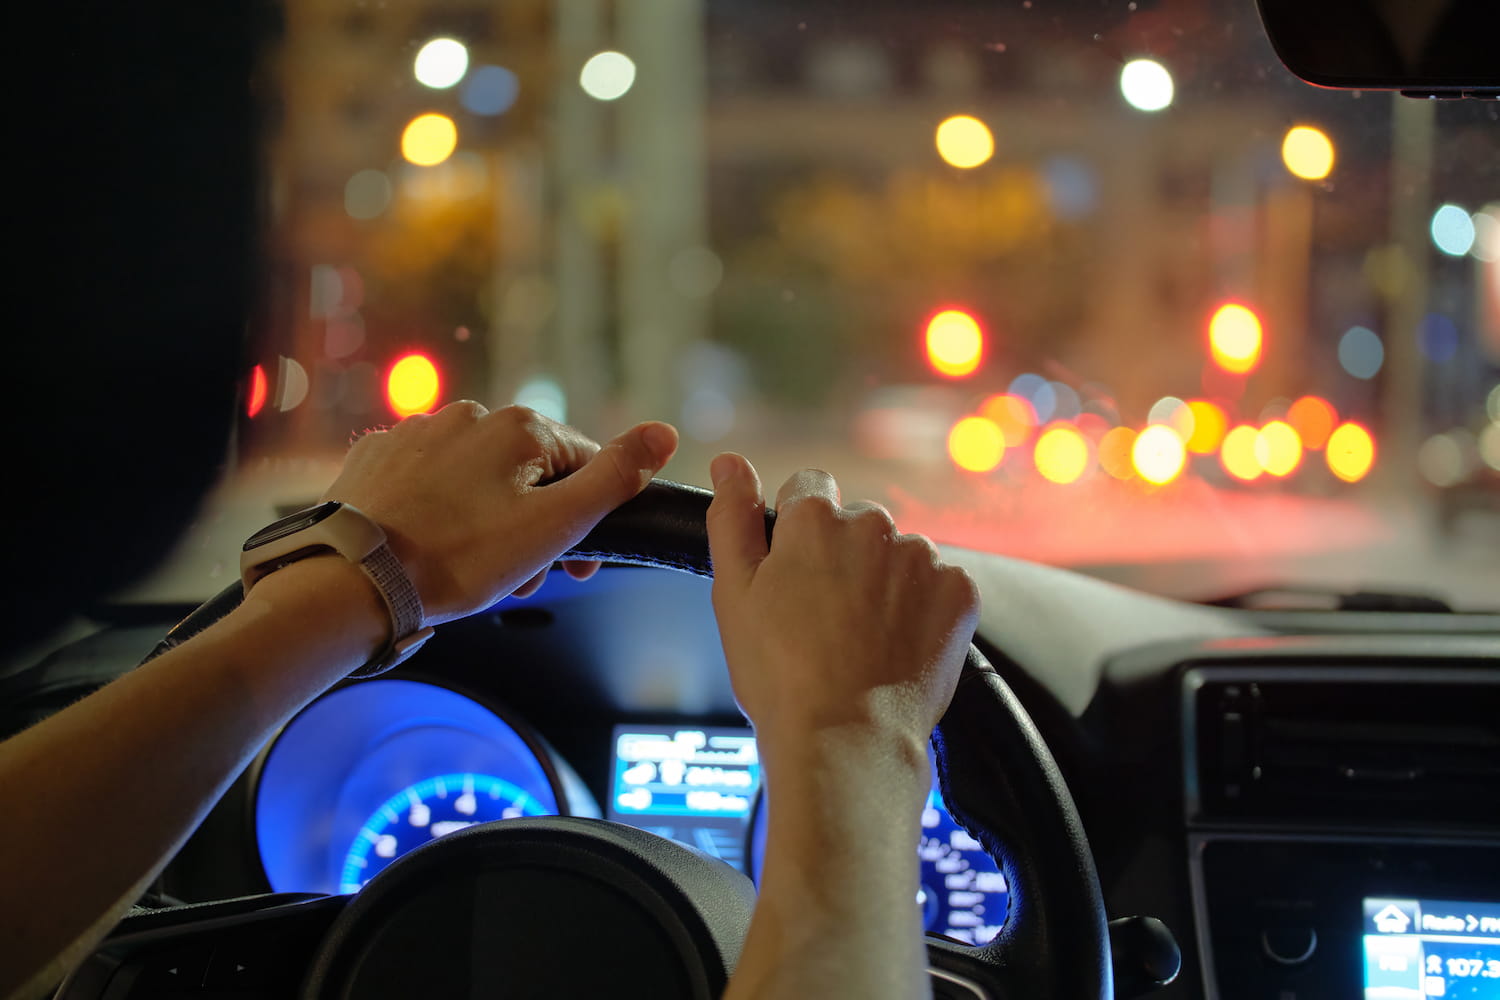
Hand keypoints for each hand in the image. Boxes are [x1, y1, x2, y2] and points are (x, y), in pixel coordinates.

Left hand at [321, 402, 677, 623]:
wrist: (354, 578)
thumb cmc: (457, 559)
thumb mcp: (555, 525)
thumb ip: (615, 478)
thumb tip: (664, 433)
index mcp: (519, 427)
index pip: (582, 465)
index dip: (589, 519)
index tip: (578, 568)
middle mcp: (468, 415)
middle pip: (529, 473)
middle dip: (536, 526)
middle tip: (523, 580)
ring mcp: (417, 432)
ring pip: (478, 479)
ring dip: (491, 521)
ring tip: (475, 573)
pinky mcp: (378, 457)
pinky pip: (429, 481)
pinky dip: (441, 512)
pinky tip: (432, 547)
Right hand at [705, 453, 978, 759]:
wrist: (847, 740)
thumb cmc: (779, 675)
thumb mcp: (733, 593)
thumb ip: (732, 517)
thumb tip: (729, 463)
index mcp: (815, 519)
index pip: (810, 489)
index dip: (799, 532)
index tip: (797, 575)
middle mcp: (874, 525)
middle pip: (858, 523)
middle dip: (845, 556)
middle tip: (827, 618)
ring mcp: (922, 558)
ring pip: (900, 554)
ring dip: (886, 581)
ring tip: (864, 638)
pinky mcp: (959, 592)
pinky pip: (941, 584)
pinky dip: (924, 608)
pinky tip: (899, 644)